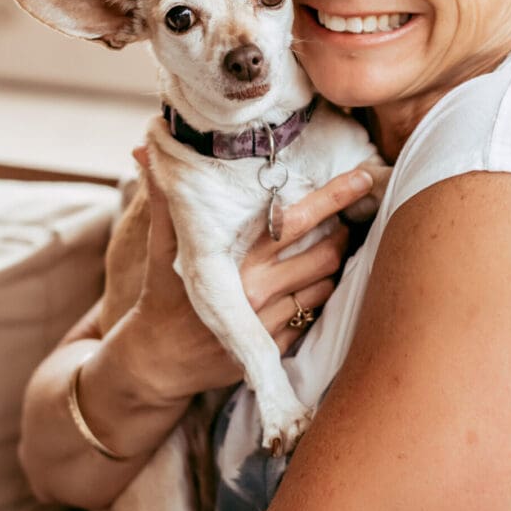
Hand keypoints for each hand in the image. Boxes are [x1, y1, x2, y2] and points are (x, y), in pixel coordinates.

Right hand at [128, 148, 373, 403]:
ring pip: (326, 284)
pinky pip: (315, 314)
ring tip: (327, 249)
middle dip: (341, 232)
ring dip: (333, 265)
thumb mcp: (163, 244)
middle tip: (343, 219)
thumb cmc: (165, 291)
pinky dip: (319, 296)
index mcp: (234, 257)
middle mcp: (254, 289)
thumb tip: (145, 151)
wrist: (158, 360)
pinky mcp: (275, 348)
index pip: (297, 219)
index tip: (365, 176)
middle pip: (325, 252)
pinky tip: (309, 284)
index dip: (335, 196)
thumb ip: (166, 198)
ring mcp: (268, 322)